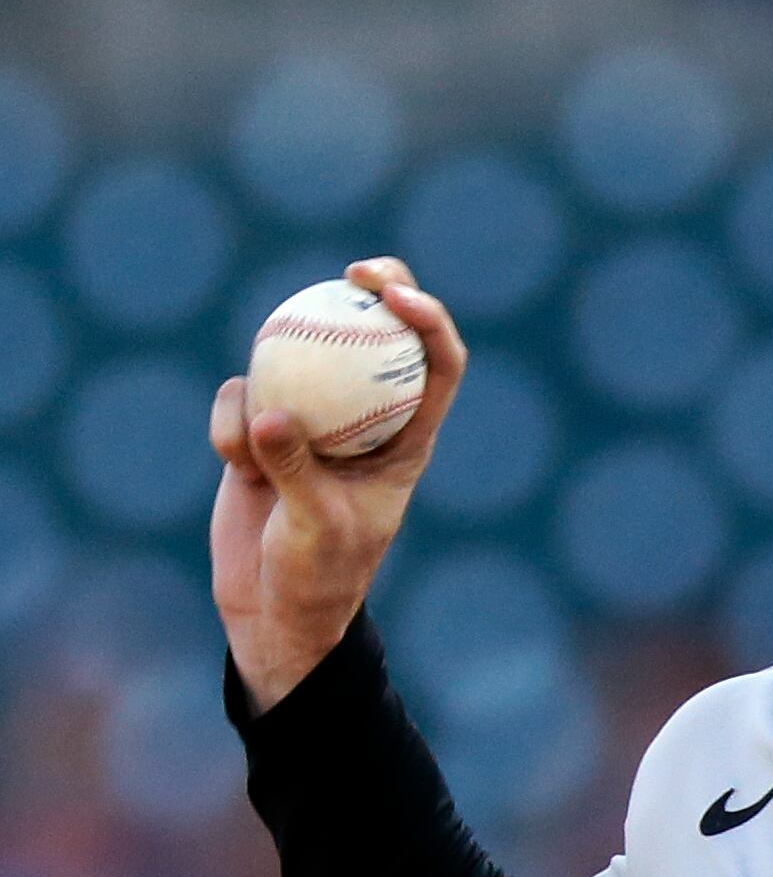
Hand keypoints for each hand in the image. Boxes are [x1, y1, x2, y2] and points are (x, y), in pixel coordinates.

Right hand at [209, 258, 468, 714]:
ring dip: (271, 385)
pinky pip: (243, 396)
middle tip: (355, 270)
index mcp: (407, 439)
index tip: (396, 296)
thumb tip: (271, 414)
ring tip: (255, 448)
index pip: (437, 366)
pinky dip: (231, 422)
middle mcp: (365, 418)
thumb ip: (294, 470)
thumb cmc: (317, 575)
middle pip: (382, 333)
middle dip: (380, 287)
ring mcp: (312, 419)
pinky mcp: (260, 428)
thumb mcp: (314, 528)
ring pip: (298, 357)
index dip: (429, 321)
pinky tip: (235, 463)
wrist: (270, 606)